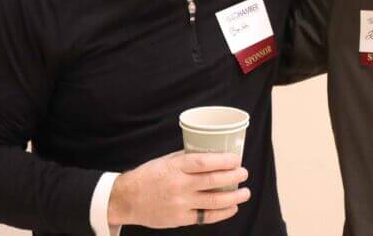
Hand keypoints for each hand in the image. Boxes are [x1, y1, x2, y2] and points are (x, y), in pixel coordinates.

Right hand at [107, 151, 249, 227]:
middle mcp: (179, 185)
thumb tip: (211, 153)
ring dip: (233, 196)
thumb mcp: (166, 161)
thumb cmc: (148, 176)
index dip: (224, 161)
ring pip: (214, 200)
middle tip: (244, 173)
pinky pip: (206, 217)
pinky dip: (222, 212)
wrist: (127, 199)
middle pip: (213, 180)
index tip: (236, 159)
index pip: (205, 162)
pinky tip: (232, 207)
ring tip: (245, 192)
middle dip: (233, 176)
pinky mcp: (180, 218)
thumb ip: (187, 158)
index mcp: (176, 167)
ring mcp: (180, 203)